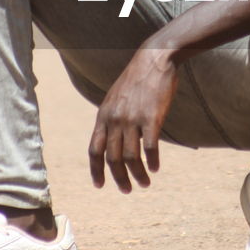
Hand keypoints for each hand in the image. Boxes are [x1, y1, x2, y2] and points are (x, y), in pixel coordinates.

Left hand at [88, 45, 178, 191]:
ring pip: (131, 157)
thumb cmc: (137, 79)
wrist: (154, 59)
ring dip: (137, 175)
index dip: (96, 170)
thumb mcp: (116, 98)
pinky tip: (155, 168)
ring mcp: (132, 119)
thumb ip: (112, 119)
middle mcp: (114, 120)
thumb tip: (116, 142)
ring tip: (144, 183)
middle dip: (118, 178)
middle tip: (127, 190)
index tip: (99, 185)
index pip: (94, 150)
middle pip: (112, 158)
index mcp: (103, 116)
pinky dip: (152, 161)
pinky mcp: (151, 118)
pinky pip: (150, 148)